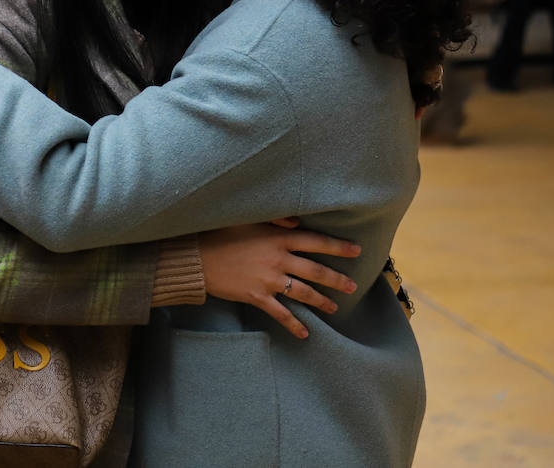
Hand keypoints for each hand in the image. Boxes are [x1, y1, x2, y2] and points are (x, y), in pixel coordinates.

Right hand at [199, 223, 360, 338]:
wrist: (196, 258)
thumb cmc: (220, 234)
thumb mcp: (247, 219)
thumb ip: (275, 219)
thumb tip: (297, 222)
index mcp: (278, 238)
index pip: (316, 242)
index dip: (338, 247)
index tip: (357, 251)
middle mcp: (279, 259)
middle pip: (315, 271)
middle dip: (336, 279)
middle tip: (352, 286)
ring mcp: (269, 280)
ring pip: (303, 293)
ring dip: (321, 301)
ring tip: (334, 308)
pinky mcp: (257, 297)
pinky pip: (280, 313)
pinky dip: (293, 325)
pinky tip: (304, 333)